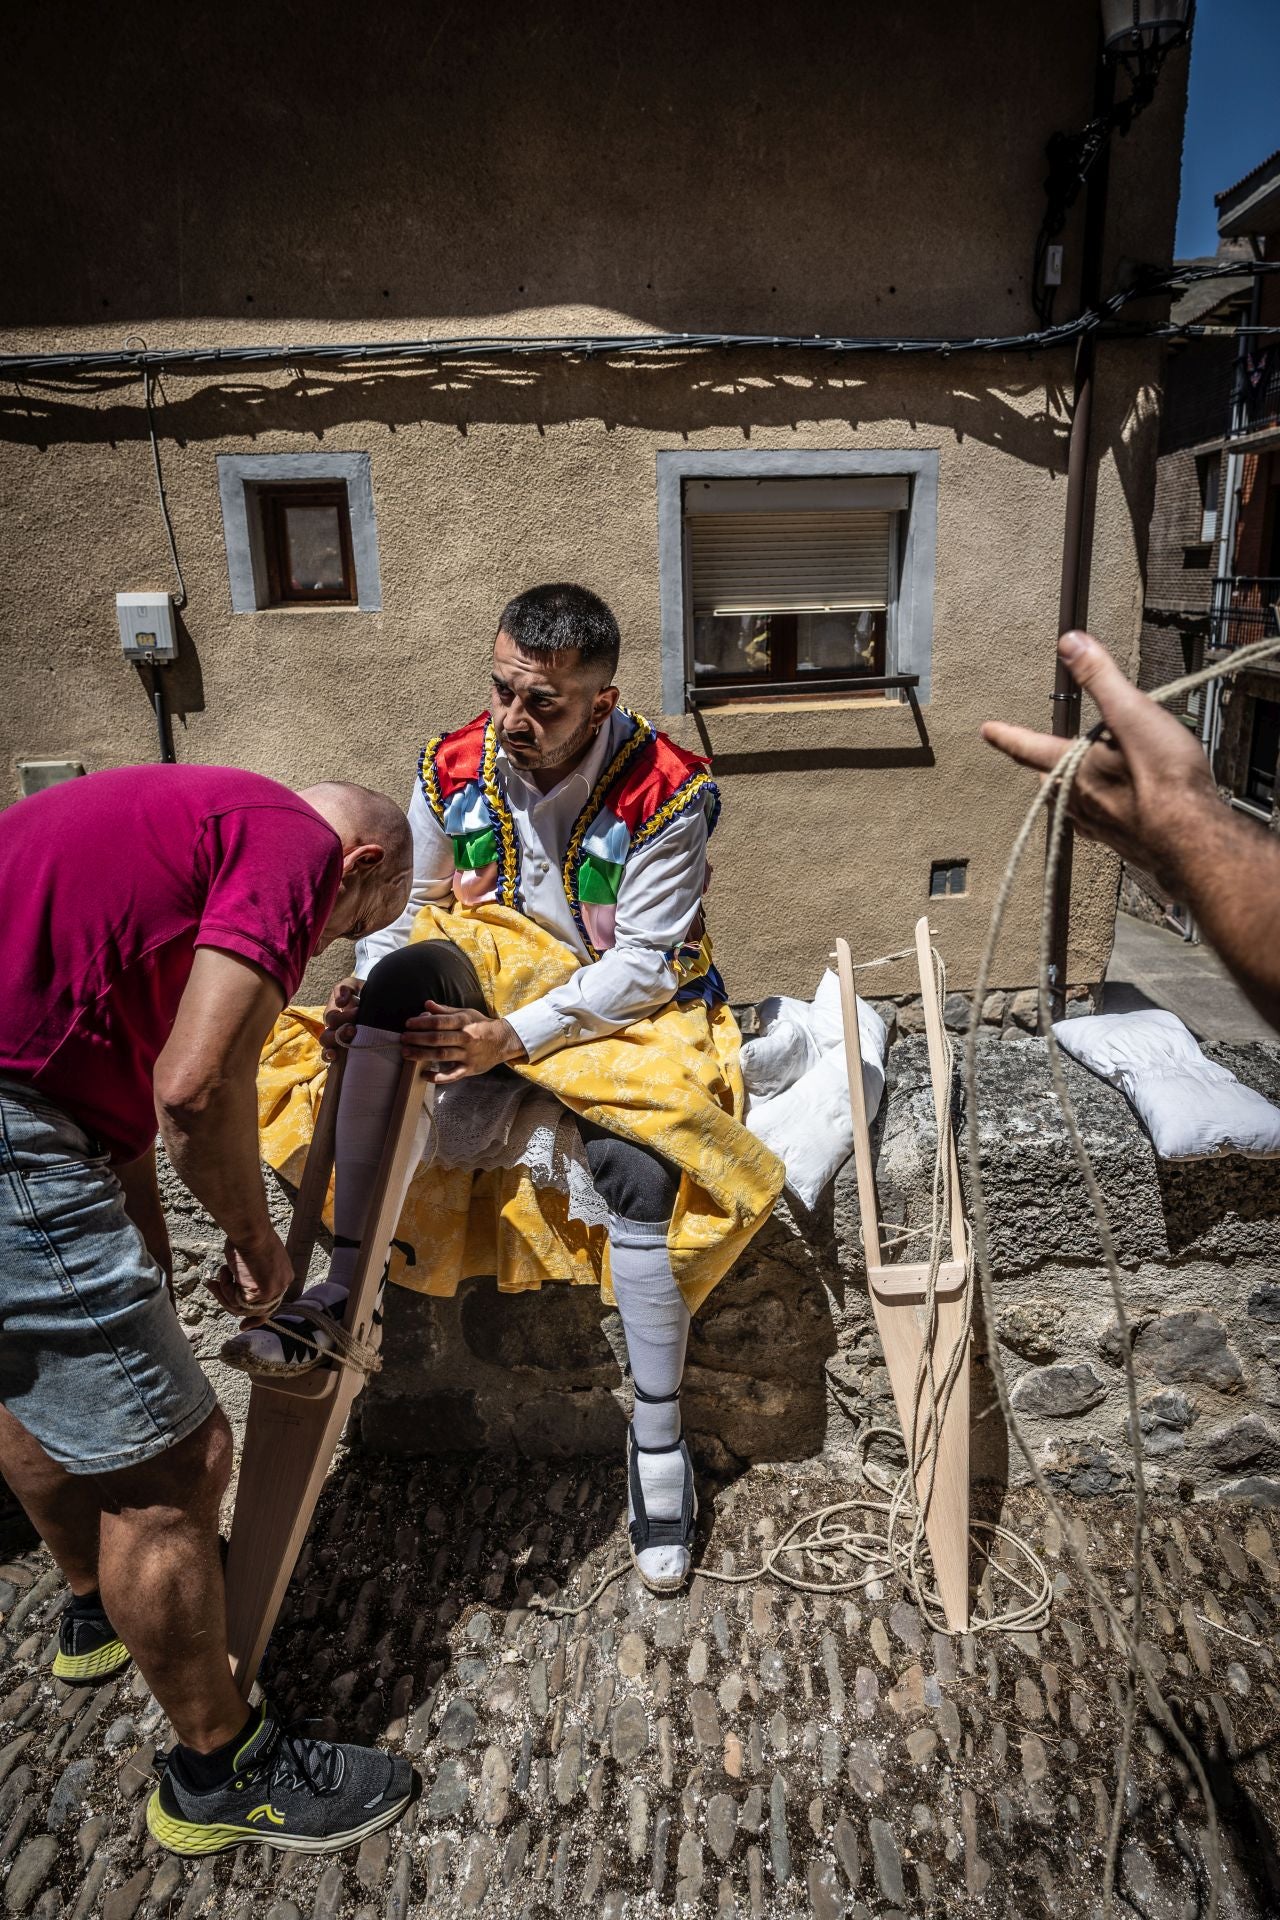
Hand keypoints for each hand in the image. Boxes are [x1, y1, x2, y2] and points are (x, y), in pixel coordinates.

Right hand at [208, 1231, 294, 1327]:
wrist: (251, 1231)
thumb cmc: (250, 1237)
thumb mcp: (255, 1259)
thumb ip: (253, 1276)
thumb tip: (238, 1288)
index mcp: (284, 1277)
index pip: (271, 1304)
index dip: (256, 1317)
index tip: (243, 1325)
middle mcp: (281, 1287)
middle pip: (254, 1310)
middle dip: (230, 1303)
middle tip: (213, 1288)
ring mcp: (271, 1293)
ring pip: (241, 1307)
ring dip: (225, 1290)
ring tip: (221, 1271)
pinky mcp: (258, 1295)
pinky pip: (234, 1301)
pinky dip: (225, 1287)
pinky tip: (225, 1270)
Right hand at [320, 975, 363, 1057]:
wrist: (379, 1004)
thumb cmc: (363, 994)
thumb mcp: (354, 986)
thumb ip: (346, 988)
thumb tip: (340, 1002)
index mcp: (334, 1014)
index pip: (332, 1018)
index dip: (343, 1017)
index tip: (358, 1010)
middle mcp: (333, 1029)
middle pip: (326, 1036)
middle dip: (339, 1033)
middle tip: (354, 1029)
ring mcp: (337, 1042)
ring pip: (327, 1048)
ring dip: (333, 1047)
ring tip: (342, 1047)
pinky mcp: (344, 1052)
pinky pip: (332, 1059)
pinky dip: (331, 1058)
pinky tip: (335, 1058)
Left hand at [401, 1001, 527, 1081]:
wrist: (503, 1041)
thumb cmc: (481, 1025)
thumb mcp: (466, 1013)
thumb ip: (445, 1010)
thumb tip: (426, 1004)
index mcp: (464, 1022)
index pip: (439, 1022)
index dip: (422, 1023)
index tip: (408, 1024)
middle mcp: (466, 1038)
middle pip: (438, 1039)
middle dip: (418, 1039)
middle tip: (403, 1039)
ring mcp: (467, 1055)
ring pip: (442, 1055)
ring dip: (422, 1055)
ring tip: (406, 1053)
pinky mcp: (469, 1069)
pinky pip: (452, 1075)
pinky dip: (438, 1077)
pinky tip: (424, 1075)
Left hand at [981, 630, 1217, 890]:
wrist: (1196, 841)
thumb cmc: (1166, 781)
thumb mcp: (1132, 714)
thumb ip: (1100, 679)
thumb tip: (1071, 644)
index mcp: (1073, 770)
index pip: (1029, 747)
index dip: (1008, 735)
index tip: (988, 730)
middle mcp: (1079, 803)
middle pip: (1050, 779)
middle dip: (1043, 764)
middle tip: (1037, 754)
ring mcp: (1102, 827)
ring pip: (1072, 804)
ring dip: (1072, 788)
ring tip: (1080, 777)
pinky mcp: (1127, 842)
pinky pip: (1101, 823)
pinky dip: (1101, 809)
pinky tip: (1119, 808)